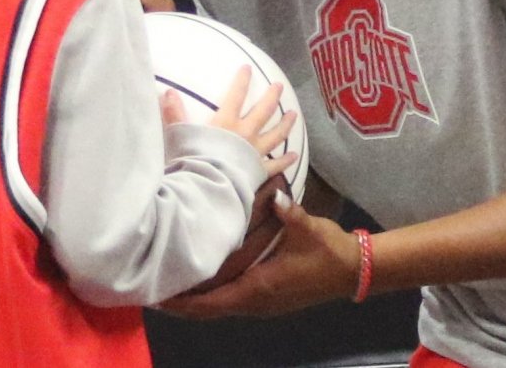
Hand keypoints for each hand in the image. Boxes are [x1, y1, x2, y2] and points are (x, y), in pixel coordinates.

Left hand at [158, 193, 361, 318]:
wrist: (353, 270)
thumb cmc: (328, 252)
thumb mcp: (309, 229)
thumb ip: (289, 213)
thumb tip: (276, 194)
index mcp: (259, 288)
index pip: (212, 303)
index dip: (184, 303)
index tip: (158, 297)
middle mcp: (256, 302)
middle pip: (209, 310)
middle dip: (181, 304)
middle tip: (152, 289)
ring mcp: (261, 303)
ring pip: (219, 308)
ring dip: (194, 301)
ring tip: (168, 284)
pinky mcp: (266, 298)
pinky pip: (230, 302)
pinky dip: (210, 297)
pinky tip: (199, 281)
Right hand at [160, 65, 297, 176]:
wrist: (208, 186)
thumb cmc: (193, 159)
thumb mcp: (180, 134)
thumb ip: (174, 113)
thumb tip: (166, 92)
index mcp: (227, 122)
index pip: (236, 95)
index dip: (242, 80)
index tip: (248, 68)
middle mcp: (245, 133)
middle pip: (264, 111)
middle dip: (272, 96)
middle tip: (279, 86)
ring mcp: (255, 152)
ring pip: (276, 134)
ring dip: (285, 123)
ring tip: (294, 114)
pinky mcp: (260, 171)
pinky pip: (276, 164)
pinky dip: (286, 160)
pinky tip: (295, 155)